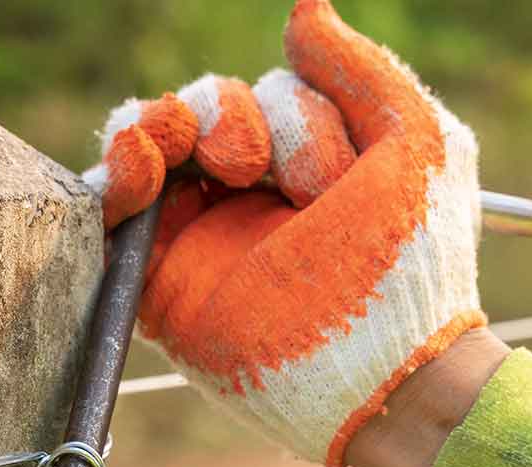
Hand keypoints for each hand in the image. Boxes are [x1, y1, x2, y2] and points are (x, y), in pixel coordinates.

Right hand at [83, 0, 483, 466]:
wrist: (384, 367)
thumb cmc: (415, 259)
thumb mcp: (417, 140)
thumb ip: (360, 69)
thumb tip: (302, 12)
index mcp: (312, 165)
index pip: (271, 96)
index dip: (296, 118)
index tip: (332, 184)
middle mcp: (254, 195)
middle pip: (208, 108)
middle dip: (238, 119)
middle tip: (269, 176)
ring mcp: (205, 233)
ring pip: (158, 137)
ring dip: (178, 124)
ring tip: (221, 163)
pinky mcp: (163, 276)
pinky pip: (114, 202)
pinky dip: (117, 162)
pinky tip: (138, 166)